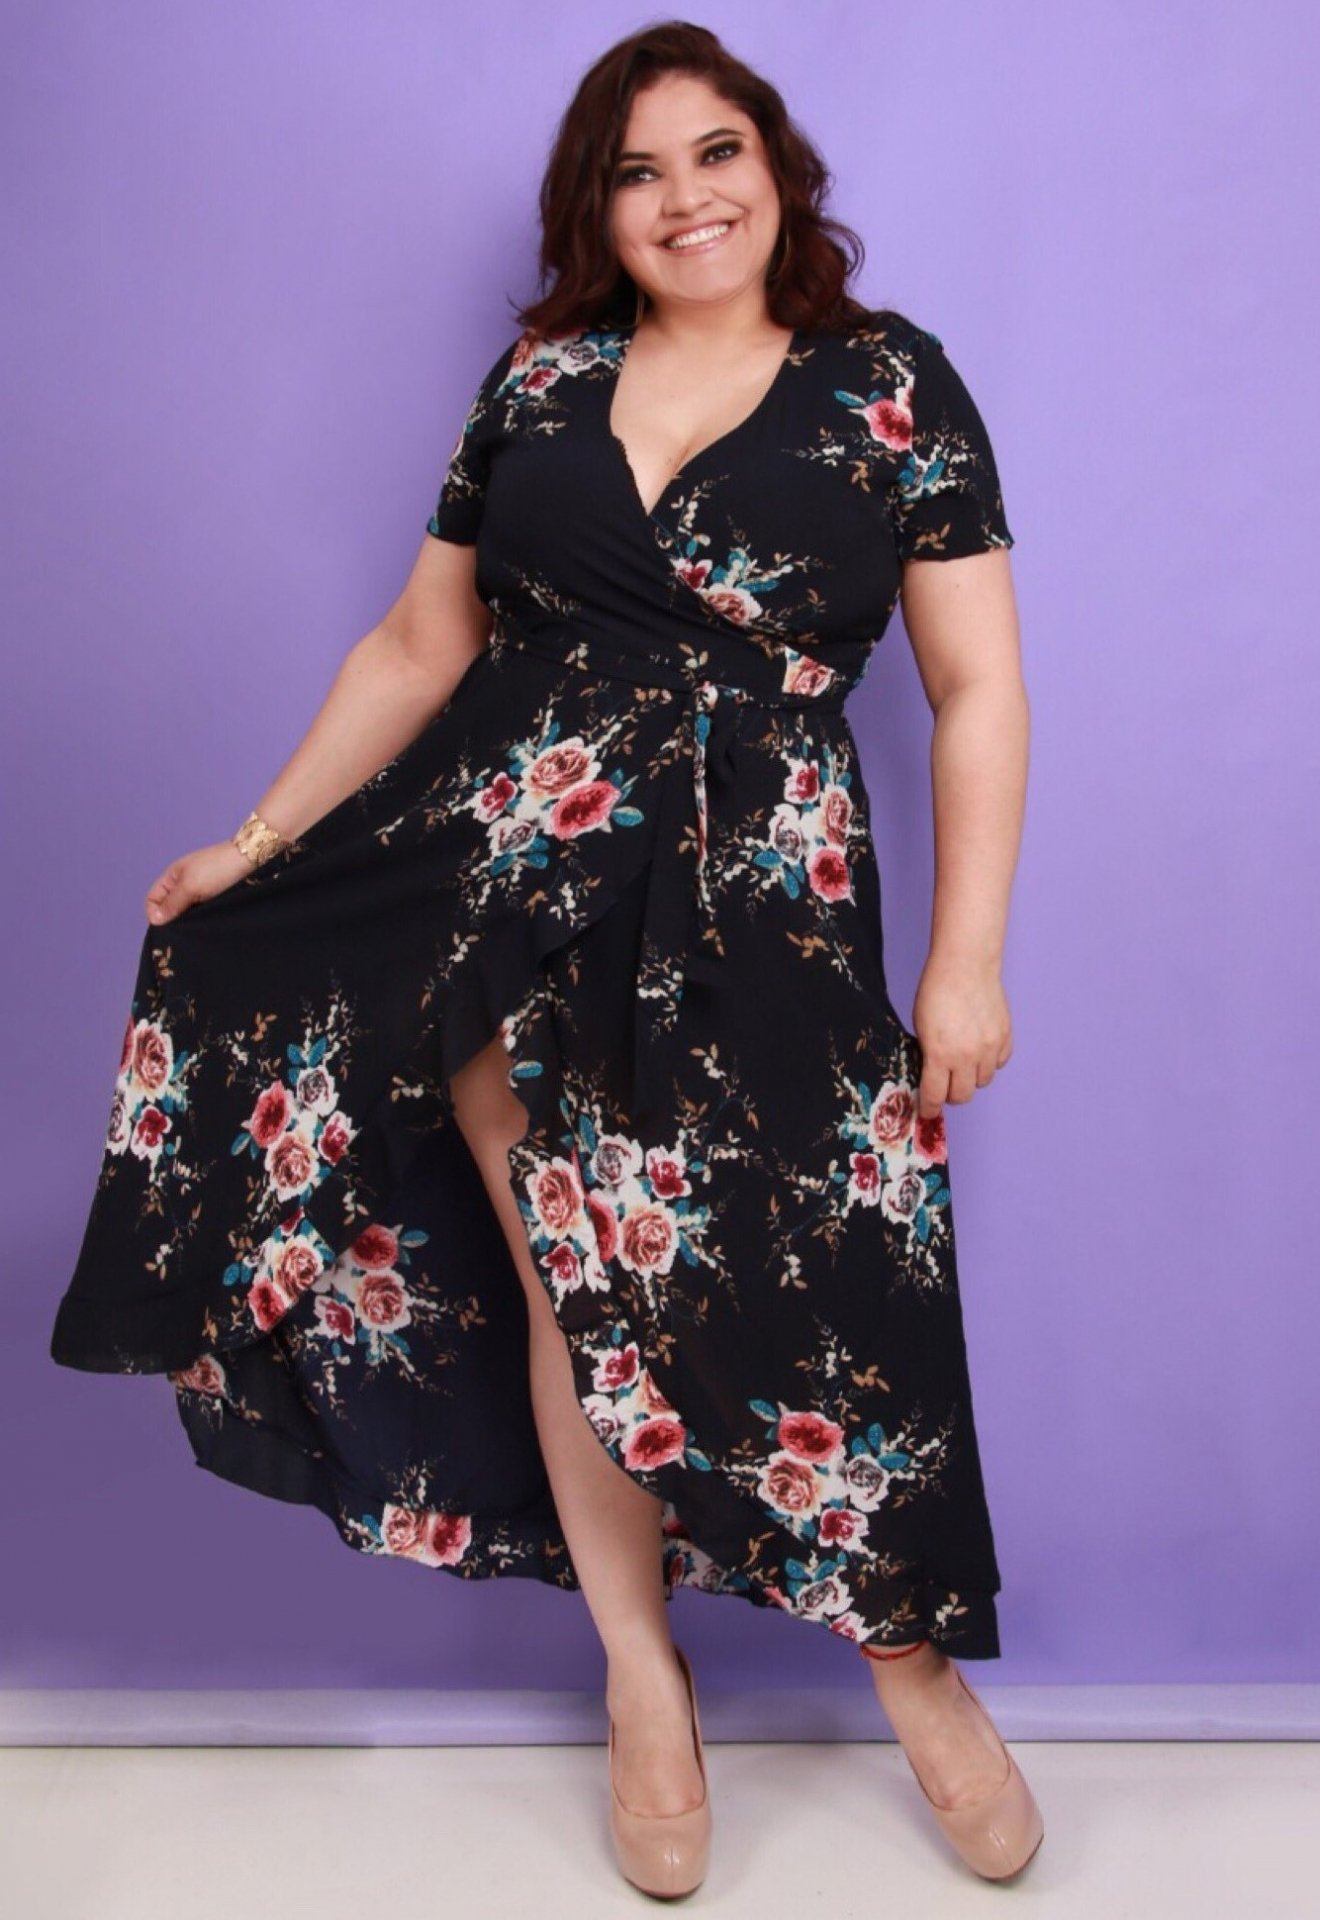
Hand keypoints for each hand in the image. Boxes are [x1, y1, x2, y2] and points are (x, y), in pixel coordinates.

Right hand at [145, 840, 253, 924]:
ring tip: (196, 933)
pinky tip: (207, 928)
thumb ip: (172, 903)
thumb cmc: (218, 869)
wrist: (253, 859)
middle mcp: (184, 885)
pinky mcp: (216, 900)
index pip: (152, 900)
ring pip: (186, 913)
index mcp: (172, 877)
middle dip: (172, 921)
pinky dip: (202, 921)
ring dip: (189, 923)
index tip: (166, 930)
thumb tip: (155, 921)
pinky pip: (202, 914)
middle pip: (169, 908)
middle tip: (182, 935)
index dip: (154, 914)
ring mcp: (201, 892)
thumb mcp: (190, 886)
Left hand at [910, 958, 1012, 1118]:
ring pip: (983, 1082)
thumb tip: (930, 1075)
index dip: (929, 1108)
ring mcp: (989, 1047)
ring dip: (971, 1078)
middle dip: (950, 1095)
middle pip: (962, 1096)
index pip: (935, 1096)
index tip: (927, 1111)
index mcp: (940, 1054)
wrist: (965, 965)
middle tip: (944, 1086)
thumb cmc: (936, 991)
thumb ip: (928, 1054)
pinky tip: (979, 1050)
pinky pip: (999, 1063)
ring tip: (962, 1063)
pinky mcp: (1004, 1037)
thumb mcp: (921, 1027)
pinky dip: (989, 1062)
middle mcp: (968, 1056)